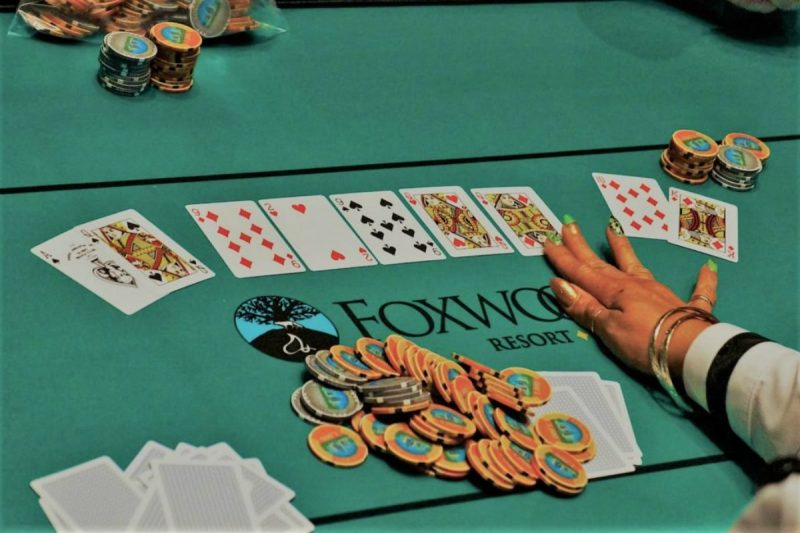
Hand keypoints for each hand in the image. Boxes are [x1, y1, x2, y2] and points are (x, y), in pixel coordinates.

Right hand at [543, 216, 718, 380]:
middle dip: (583, 247)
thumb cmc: (645, 342)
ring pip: (638, 266)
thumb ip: (586, 307)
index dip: (563, 259)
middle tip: (569, 224)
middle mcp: (636, 286)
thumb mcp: (608, 329)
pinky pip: (698, 291)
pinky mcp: (687, 308)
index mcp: (615, 292)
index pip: (582, 273)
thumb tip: (559, 284)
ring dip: (624, 249)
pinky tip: (707, 268)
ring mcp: (661, 294)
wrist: (693, 353)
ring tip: (612, 229)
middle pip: (603, 264)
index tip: (548, 241)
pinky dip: (702, 280)